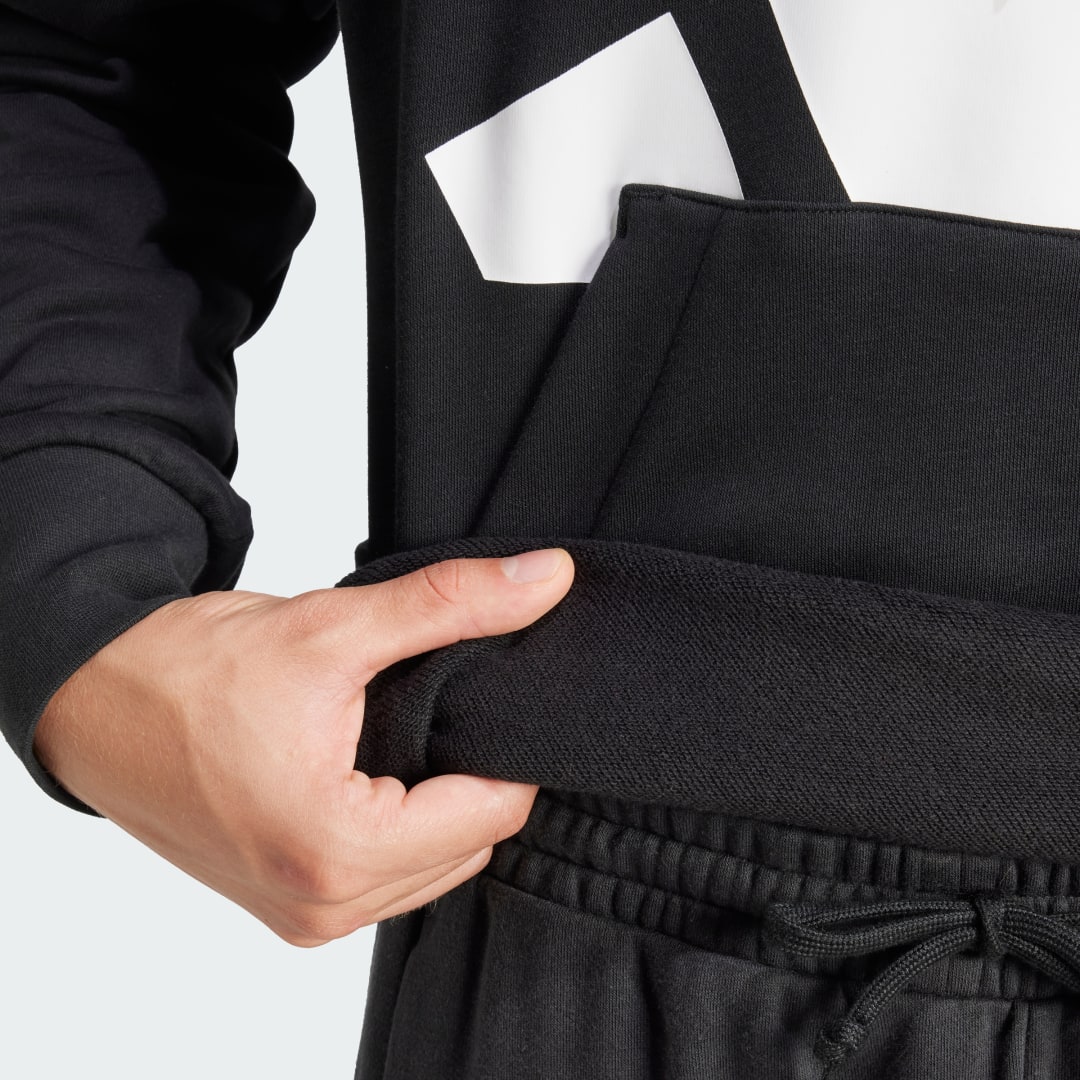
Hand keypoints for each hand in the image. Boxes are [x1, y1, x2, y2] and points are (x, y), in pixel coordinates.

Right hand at [33, 548, 573, 945]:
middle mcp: (322, 906)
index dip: (510, 747)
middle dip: (473, 775)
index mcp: (335, 851)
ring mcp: (302, 916)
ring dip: (438, 804)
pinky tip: (376, 769)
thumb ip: (452, 605)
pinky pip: (387, 878)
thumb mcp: (333, 628)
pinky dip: (400, 827)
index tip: (496, 695)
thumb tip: (546, 578)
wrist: (96, 699)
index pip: (494, 813)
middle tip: (442, 707)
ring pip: (433, 865)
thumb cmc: (189, 672)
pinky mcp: (287, 907)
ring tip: (403, 734)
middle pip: (469, 843)